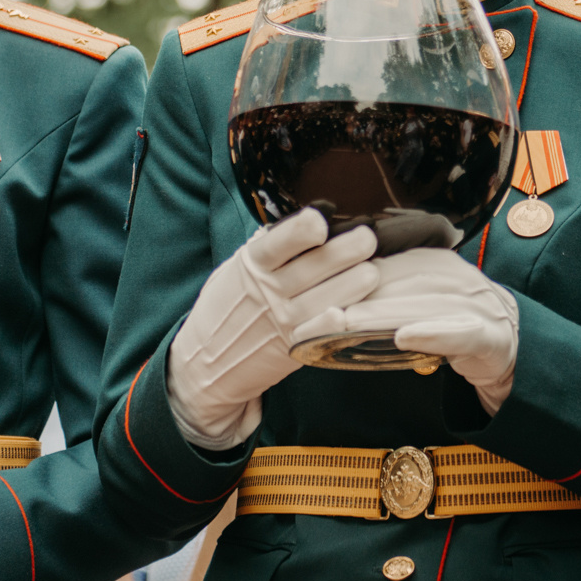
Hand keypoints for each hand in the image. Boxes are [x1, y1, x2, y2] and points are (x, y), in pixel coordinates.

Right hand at [167, 208, 380, 447]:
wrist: (205, 361)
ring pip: (328, 299)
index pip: (278, 243)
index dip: (302, 230)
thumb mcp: (237, 268)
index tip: (322, 219)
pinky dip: (341, 322)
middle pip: (314, 268)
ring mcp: (285, 322)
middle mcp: (269, 292)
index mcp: (253, 264)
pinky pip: (324, 333)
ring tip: (374, 269)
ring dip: (356, 283)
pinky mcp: (297, 348)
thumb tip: (312, 220)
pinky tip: (358, 312)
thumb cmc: (228, 303)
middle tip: (368, 236)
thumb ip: (270, 248)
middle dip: (346, 251)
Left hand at [314, 247, 521, 413]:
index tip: (305, 296)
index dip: (341, 281)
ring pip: (419, 306)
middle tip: (306, 319)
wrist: (515, 344)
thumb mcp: (420, 298)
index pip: (380, 266)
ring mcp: (473, 304)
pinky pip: (459, 332)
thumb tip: (328, 288)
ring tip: (342, 325)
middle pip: (395, 286)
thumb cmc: (456, 321)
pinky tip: (405, 337)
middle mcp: (452, 277)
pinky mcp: (489, 335)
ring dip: (379, 317)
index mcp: (432, 262)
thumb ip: (386, 290)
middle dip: (348, 302)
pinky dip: (432, 332)